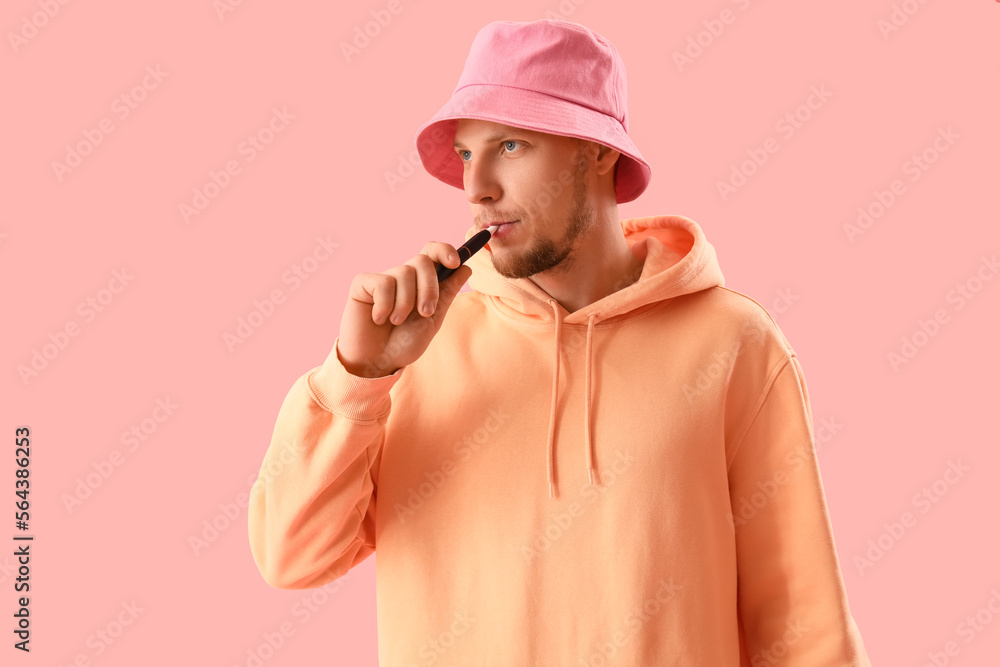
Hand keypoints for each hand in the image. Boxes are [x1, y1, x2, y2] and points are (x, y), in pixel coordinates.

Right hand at [335, 242, 471, 376]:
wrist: (377, 363)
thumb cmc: (403, 344)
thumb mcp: (433, 319)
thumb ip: (447, 293)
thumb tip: (466, 268)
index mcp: (420, 283)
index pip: (432, 253)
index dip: (444, 250)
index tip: (455, 263)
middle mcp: (402, 277)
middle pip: (422, 260)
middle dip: (429, 288)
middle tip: (424, 312)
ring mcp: (382, 279)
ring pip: (404, 272)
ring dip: (405, 303)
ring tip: (396, 322)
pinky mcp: (362, 284)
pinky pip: (382, 283)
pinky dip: (385, 305)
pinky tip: (378, 319)